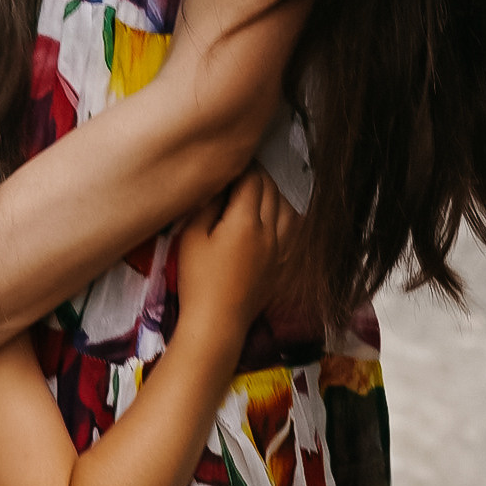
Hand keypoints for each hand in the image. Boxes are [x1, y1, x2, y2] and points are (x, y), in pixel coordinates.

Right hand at [174, 168, 296, 339]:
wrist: (218, 323)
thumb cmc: (198, 282)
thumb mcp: (191, 238)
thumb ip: (207, 206)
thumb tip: (219, 185)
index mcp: (244, 222)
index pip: (251, 180)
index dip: (242, 166)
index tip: (232, 163)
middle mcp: (269, 231)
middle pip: (271, 189)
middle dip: (258, 176)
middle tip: (242, 173)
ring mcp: (280, 249)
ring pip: (287, 207)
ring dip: (274, 194)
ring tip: (259, 193)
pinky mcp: (283, 265)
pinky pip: (294, 232)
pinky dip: (287, 217)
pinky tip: (279, 217)